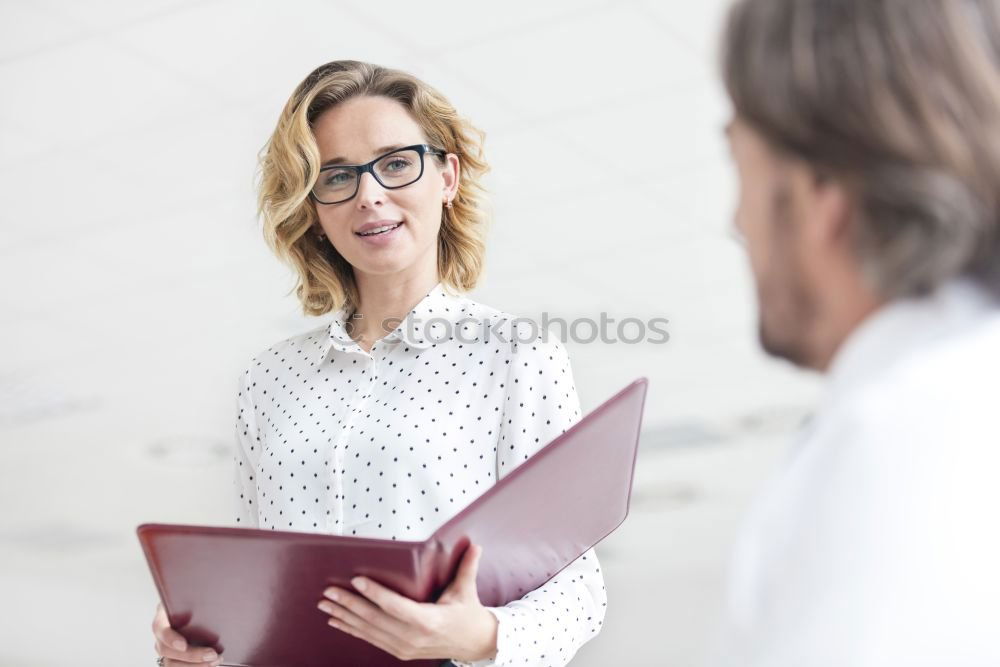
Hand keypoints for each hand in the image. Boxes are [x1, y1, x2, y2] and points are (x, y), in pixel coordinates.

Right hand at [152, 603, 222, 665]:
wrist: (190, 611)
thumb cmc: (189, 604)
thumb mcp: (189, 597)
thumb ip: (196, 596)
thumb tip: (214, 591)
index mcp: (163, 617)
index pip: (161, 629)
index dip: (170, 639)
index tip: (183, 645)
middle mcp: (160, 636)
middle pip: (168, 651)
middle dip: (191, 656)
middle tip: (212, 654)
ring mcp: (165, 649)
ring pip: (172, 664)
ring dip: (195, 665)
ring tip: (215, 660)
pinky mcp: (173, 659)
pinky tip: (211, 664)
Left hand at [318, 543, 498, 661]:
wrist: (474, 643)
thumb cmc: (468, 614)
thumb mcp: (467, 590)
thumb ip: (468, 566)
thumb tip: (474, 544)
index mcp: (430, 621)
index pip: (396, 607)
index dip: (375, 594)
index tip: (357, 580)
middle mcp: (413, 637)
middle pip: (375, 619)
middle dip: (349, 604)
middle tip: (329, 591)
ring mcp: (405, 647)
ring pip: (368, 631)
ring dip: (345, 617)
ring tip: (326, 604)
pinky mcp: (399, 651)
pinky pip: (371, 639)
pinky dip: (352, 630)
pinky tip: (337, 621)